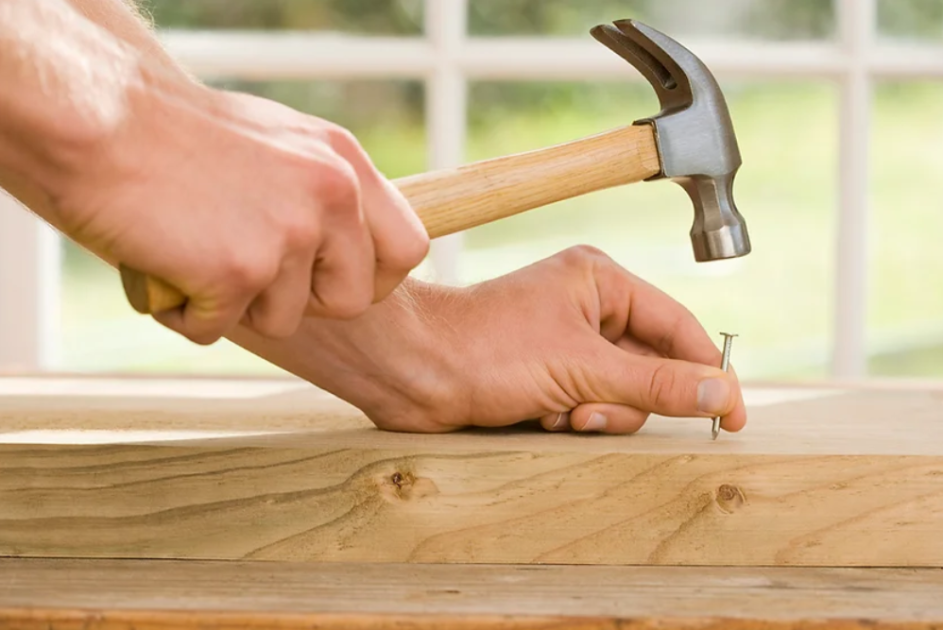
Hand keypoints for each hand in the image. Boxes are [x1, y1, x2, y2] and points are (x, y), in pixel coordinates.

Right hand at [53, 80, 428, 344]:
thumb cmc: (172, 132)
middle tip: (250, 272)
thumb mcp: (278, 146)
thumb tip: (337, 244)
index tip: (332, 280)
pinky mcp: (238, 271)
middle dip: (302, 302)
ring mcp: (288, 235)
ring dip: (235, 304)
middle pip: (352, 299)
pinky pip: (217, 330)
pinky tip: (162, 264)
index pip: (407, 248)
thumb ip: (317, 192)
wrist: (96, 116)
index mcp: (344, 164)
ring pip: (283, 320)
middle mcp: (330, 196)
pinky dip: (184, 312)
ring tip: (191, 251)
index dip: (371, 278)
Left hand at [231, 245, 746, 434]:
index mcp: (601, 281)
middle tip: (590, 411)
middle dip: (626, 400)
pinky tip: (537, 417)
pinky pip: (589, 409)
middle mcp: (588, 308)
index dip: (709, 372)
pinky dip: (571, 421)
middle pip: (652, 367)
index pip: (679, 327)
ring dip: (596, 415)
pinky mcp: (547, 377)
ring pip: (622, 396)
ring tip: (558, 413)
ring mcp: (566, 345)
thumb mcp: (581, 367)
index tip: (733, 417)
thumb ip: (655, 382)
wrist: (412, 373)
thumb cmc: (486, 350)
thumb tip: (721, 391)